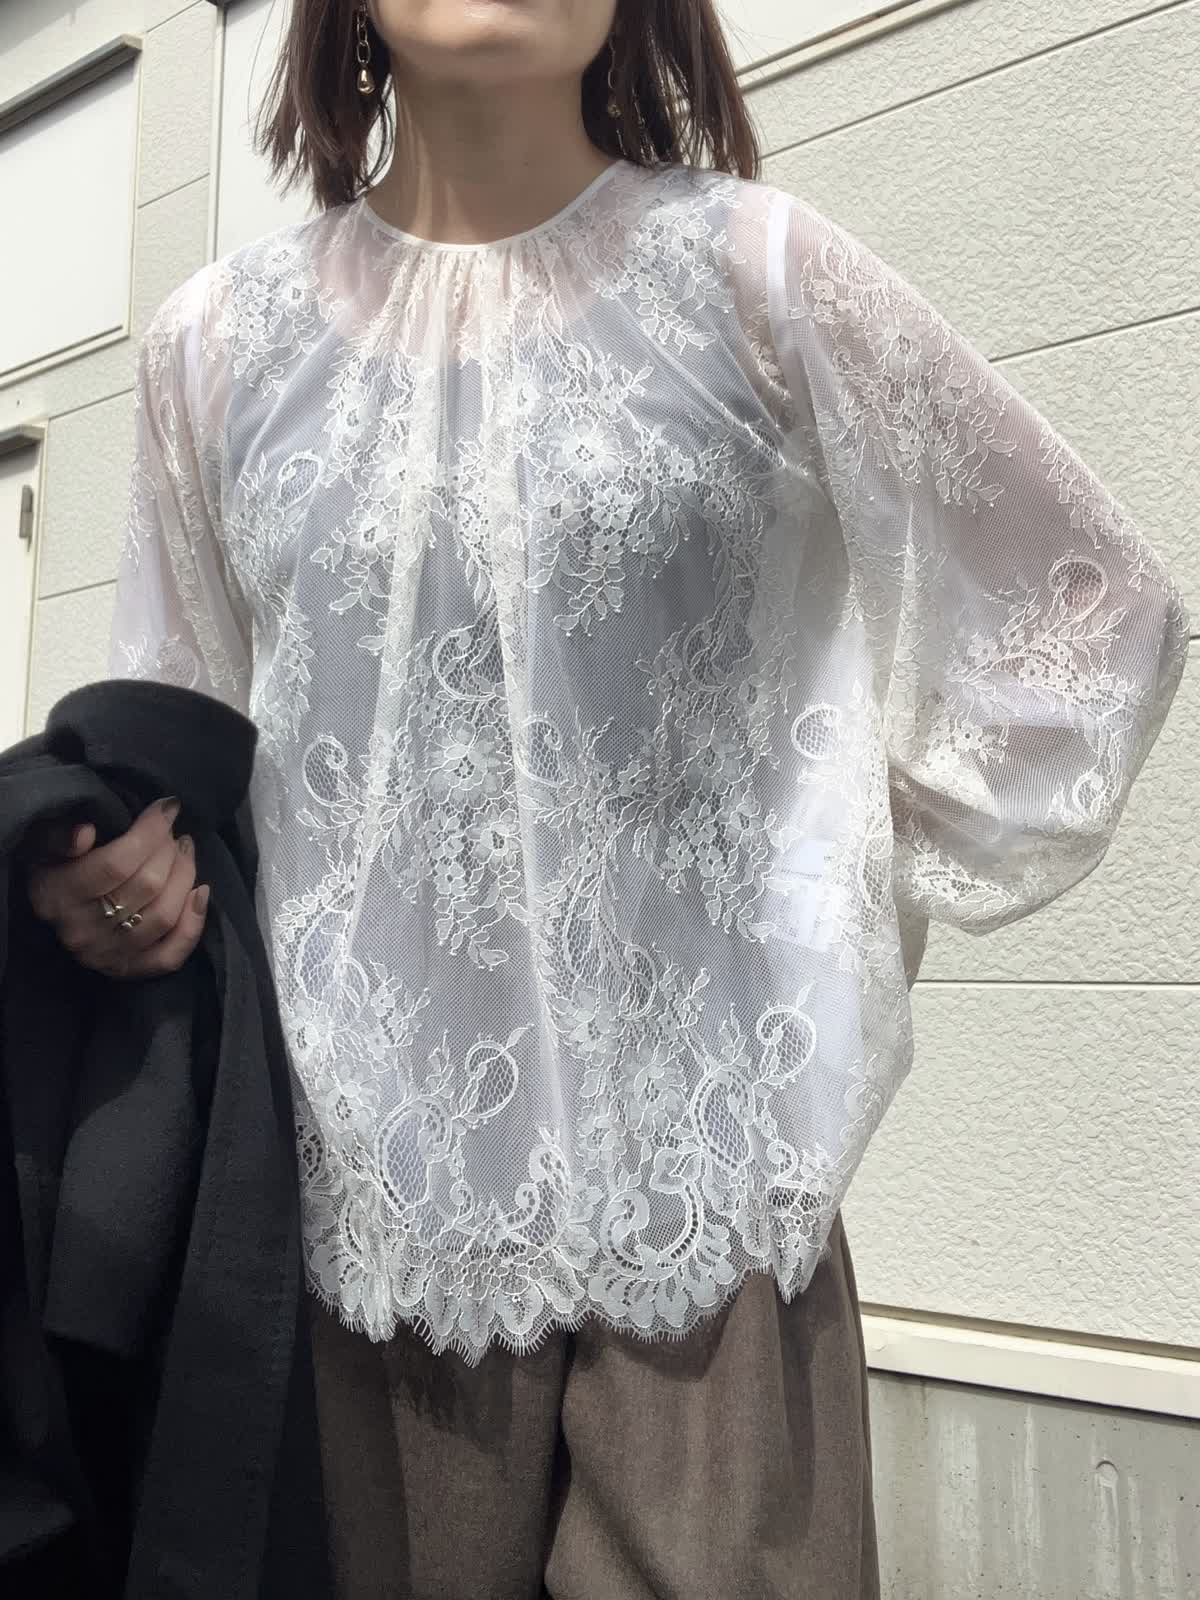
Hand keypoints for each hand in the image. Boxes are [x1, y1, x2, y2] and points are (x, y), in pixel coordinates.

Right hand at [27, 797, 208, 977]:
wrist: (50, 908)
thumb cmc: (53, 866)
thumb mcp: (42, 842)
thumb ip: (58, 835)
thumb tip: (86, 832)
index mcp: (56, 895)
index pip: (117, 863)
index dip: (151, 831)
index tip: (168, 807)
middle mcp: (81, 931)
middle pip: (147, 886)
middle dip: (170, 850)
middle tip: (173, 833)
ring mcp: (106, 955)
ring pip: (164, 915)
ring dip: (186, 876)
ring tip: (185, 852)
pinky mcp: (128, 970)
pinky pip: (171, 955)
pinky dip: (194, 923)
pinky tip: (200, 892)